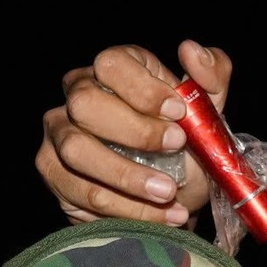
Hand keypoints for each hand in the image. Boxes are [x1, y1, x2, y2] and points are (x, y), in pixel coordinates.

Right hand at [35, 39, 233, 227]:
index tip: (179, 113)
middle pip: (85, 105)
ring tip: (169, 193)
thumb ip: (211, 75)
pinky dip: (124, 209)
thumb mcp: (207, 109)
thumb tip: (191, 50)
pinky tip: (159, 216)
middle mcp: (76, 96)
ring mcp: (59, 136)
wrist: (173, 193)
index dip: (144, 89)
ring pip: (77, 152)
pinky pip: (80, 193)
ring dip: (128, 177)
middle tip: (177, 148)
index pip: (111, 64)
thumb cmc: (185, 144)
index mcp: (113, 70)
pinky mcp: (54, 174)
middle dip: (135, 132)